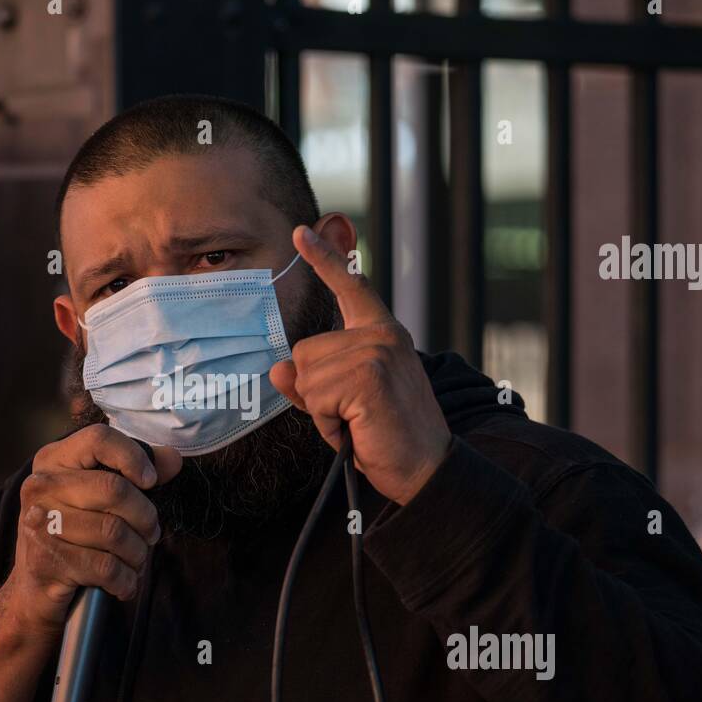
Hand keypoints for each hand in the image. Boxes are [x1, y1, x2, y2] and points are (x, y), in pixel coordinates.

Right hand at [4, 424, 181, 638]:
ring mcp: (39, 524)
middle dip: (145, 517)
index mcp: (53, 460)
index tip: (150, 481)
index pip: (99, 439)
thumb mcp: (98, 499)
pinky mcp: (46, 562)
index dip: (134, 457)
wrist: (34, 591)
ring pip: (114, 532)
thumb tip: (172, 459)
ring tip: (136, 559)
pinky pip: (106, 567)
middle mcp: (40, 486)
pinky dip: (126, 580)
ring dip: (137, 553)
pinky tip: (124, 583)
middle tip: (151, 534)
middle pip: (115, 489)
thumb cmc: (73, 536)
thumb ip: (134, 474)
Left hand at [270, 225, 451, 505]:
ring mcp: (376, 352)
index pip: (350, 287)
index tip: (300, 231)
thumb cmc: (384, 437)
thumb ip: (310, 383)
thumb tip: (277, 367)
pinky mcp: (368, 376)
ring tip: (357, 423)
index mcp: (382, 333)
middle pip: (304, 352)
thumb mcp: (341, 405)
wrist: (424, 470)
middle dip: (315, 393)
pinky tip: (357, 430)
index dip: (324, 259)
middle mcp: (381, 335)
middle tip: (353, 416)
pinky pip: (314, 398)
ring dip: (321, 411)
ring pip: (305, 376)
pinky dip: (326, 423)